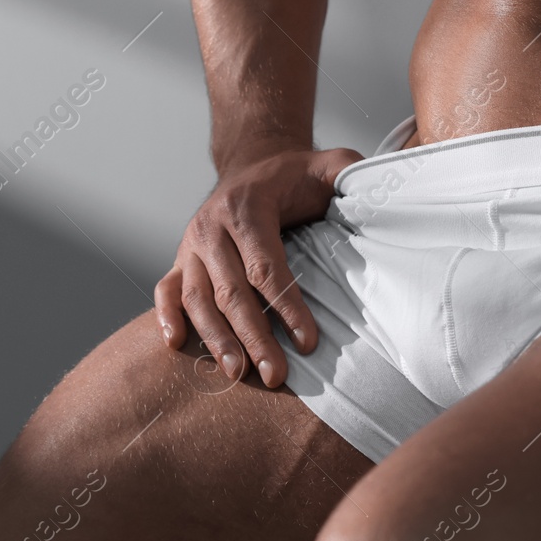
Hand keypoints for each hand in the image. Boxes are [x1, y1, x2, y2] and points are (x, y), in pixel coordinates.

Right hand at [154, 147, 361, 387]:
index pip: (266, 266)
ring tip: (237, 374)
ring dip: (215, 339)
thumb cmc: (295, 176)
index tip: (308, 342)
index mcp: (246, 207)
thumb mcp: (325, 166)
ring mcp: (191, 245)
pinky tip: (175, 345)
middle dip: (254, 337)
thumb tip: (373, 190)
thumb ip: (348, 172)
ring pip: (198, 298)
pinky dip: (166, 317)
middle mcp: (211, 227)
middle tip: (275, 375)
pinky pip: (167, 290)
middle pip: (231, 291)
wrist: (252, 165)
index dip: (287, 306)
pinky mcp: (180, 259)